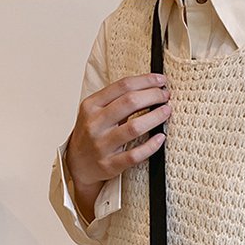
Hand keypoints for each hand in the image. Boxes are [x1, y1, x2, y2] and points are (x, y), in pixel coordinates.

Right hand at [65, 72, 170, 220]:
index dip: (145, 81)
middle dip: (153, 95)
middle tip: (166, 95)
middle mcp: (95, 124)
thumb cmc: (92, 134)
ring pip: (134, 128)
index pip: (122, 86)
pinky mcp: (110, 164)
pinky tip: (161, 137)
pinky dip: (151, 145)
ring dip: (155, 117)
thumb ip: (116, 100)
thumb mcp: (95, 112)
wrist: (78, 164)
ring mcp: (102, 145)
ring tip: (167, 111)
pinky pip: (135, 155)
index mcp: (91, 105)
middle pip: (130, 102)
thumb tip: (148, 88)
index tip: (161, 80)